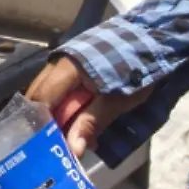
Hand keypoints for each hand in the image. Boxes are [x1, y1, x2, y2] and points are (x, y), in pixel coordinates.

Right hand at [26, 56, 151, 157]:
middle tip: (60, 145)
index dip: (43, 126)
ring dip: (59, 116)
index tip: (51, 147)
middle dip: (48, 122)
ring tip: (74, 137)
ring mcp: (64, 62)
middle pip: (39, 97)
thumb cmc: (134, 69)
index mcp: (66, 69)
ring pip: (48, 93)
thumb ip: (91, 123)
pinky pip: (60, 88)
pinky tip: (80, 122)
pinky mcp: (74, 65)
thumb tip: (73, 150)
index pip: (41, 101)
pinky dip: (67, 106)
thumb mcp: (116, 100)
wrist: (149, 38)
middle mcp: (58, 63)